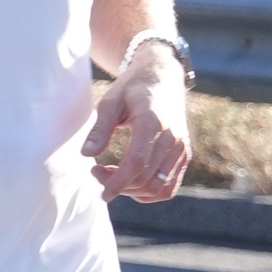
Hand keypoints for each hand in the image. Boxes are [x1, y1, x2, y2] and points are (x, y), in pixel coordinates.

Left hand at [88, 49, 192, 204]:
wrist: (162, 78)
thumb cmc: (132, 88)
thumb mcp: (110, 102)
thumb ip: (100, 129)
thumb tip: (86, 154)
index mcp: (152, 123)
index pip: (137, 162)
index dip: (118, 182)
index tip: (102, 193)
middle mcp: (173, 138)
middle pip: (146, 178)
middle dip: (118, 184)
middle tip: (96, 172)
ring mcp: (182, 148)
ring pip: (159, 187)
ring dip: (133, 191)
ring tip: (112, 177)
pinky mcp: (184, 155)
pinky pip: (170, 186)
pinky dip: (150, 193)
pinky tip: (131, 185)